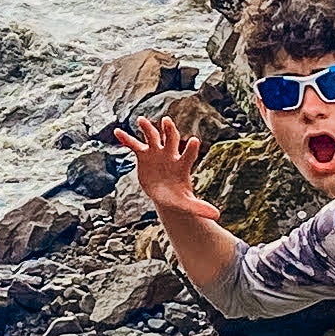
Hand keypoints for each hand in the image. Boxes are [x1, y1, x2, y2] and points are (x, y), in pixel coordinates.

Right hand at [122, 115, 218, 231]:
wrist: (165, 194)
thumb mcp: (187, 204)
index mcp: (182, 166)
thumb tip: (217, 215)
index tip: (195, 141)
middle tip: (167, 121)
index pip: (188, 155)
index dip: (191, 149)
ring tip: (141, 120)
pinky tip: (117, 132)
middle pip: (172, 139)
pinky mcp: (144, 155)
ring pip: (153, 137)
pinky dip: (126, 139)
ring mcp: (156, 153)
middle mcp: (170, 155)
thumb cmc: (178, 198)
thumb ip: (200, 207)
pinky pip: (134, 144)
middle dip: (169, 130)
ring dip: (147, 128)